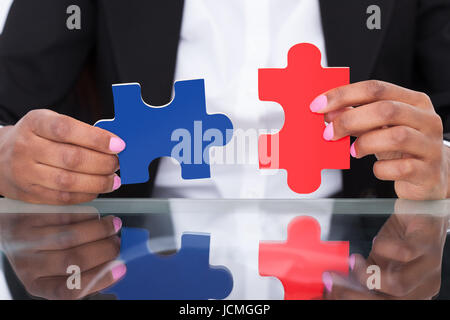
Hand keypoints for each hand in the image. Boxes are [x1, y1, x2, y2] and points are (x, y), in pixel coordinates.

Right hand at [0, 109, 124, 204]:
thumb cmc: (34, 137)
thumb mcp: (49, 122)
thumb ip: (78, 130)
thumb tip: (113, 144)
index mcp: (35, 123)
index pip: (67, 129)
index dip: (96, 138)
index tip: (118, 145)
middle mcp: (27, 147)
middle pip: (71, 158)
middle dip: (102, 163)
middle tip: (117, 163)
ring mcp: (26, 173)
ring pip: (68, 181)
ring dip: (98, 182)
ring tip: (113, 180)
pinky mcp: (30, 193)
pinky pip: (63, 198)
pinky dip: (86, 195)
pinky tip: (97, 189)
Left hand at [0, 210, 124, 298]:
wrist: (9, 225)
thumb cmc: (38, 250)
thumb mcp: (53, 269)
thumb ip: (80, 271)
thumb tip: (116, 264)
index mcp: (38, 284)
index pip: (69, 290)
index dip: (99, 280)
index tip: (121, 269)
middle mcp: (29, 264)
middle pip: (74, 260)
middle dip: (105, 250)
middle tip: (118, 244)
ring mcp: (27, 240)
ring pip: (72, 236)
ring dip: (101, 230)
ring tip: (113, 226)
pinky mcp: (30, 217)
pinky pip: (66, 215)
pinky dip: (88, 215)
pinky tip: (96, 216)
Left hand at [310, 80, 447, 199]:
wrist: (430, 175)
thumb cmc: (401, 147)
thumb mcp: (380, 127)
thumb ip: (356, 117)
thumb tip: (328, 113)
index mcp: (414, 101)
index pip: (376, 88)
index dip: (343, 94)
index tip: (318, 105)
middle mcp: (426, 119)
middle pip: (386, 110)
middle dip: (349, 120)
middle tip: (329, 133)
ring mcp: (430, 145)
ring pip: (396, 137)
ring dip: (365, 143)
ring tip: (353, 151)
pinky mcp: (427, 172)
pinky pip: (401, 168)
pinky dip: (381, 169)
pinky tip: (378, 169)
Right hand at [323, 212, 447, 299]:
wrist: (421, 208)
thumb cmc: (401, 237)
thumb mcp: (380, 262)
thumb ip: (365, 274)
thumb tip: (335, 283)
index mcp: (413, 293)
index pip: (385, 304)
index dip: (356, 299)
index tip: (332, 290)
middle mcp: (424, 285)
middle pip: (392, 302)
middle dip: (356, 294)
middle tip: (334, 281)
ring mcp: (429, 266)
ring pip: (398, 285)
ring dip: (367, 273)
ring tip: (353, 259)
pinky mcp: (428, 244)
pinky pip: (404, 253)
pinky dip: (383, 247)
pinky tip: (376, 240)